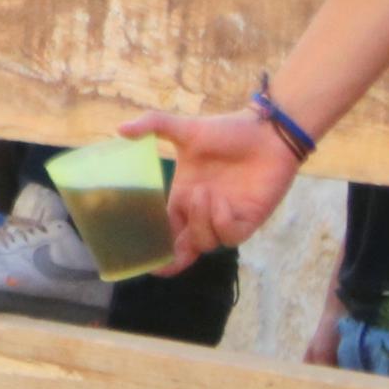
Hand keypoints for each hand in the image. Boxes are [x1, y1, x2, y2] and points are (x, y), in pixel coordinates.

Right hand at [127, 108, 296, 264]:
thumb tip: (120, 128)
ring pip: (206, 243)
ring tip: (203, 193)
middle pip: (185, 249)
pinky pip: (230, 236)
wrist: (268, 131)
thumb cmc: (230, 130)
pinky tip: (220, 201)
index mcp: (184, 198)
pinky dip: (221, 223)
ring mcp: (226, 217)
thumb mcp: (186, 129)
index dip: (157, 250)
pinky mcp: (249, 219)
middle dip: (174, 259)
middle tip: (164, 262)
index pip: (167, 232)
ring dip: (200, 223)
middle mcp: (203, 213)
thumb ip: (153, 126)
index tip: (145, 261)